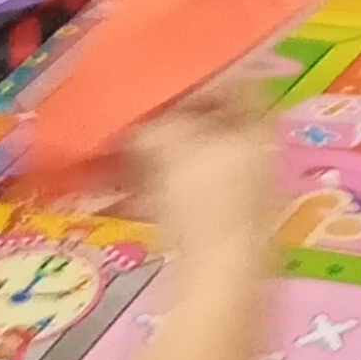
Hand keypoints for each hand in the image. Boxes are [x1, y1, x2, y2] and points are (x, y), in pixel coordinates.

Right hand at [128, 88, 282, 295]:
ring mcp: (233, 199)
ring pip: (182, 166)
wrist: (219, 281)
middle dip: (159, 124)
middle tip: (125, 117)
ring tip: (105, 157)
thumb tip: (134, 116)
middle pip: (203, 130)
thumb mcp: (174, 146)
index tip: (162, 79)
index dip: (198, 79)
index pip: (233, 88)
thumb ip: (153, 122)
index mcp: (255, 132)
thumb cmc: (208, 202)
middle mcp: (251, 162)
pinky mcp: (210, 231)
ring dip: (143, 160)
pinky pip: (173, 199)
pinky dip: (143, 194)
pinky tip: (111, 197)